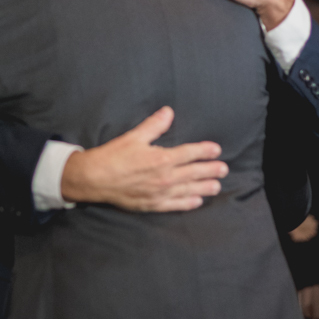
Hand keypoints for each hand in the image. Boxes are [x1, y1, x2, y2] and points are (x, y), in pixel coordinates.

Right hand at [60, 107, 227, 210]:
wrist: (95, 179)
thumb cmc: (113, 156)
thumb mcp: (134, 136)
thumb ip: (154, 125)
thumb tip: (168, 112)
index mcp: (162, 158)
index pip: (190, 153)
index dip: (205, 151)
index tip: (216, 149)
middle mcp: (165, 177)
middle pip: (194, 173)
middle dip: (210, 170)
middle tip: (224, 169)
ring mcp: (160, 193)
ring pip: (188, 190)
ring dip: (205, 187)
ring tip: (217, 186)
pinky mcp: (152, 204)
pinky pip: (175, 205)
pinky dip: (188, 203)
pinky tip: (197, 201)